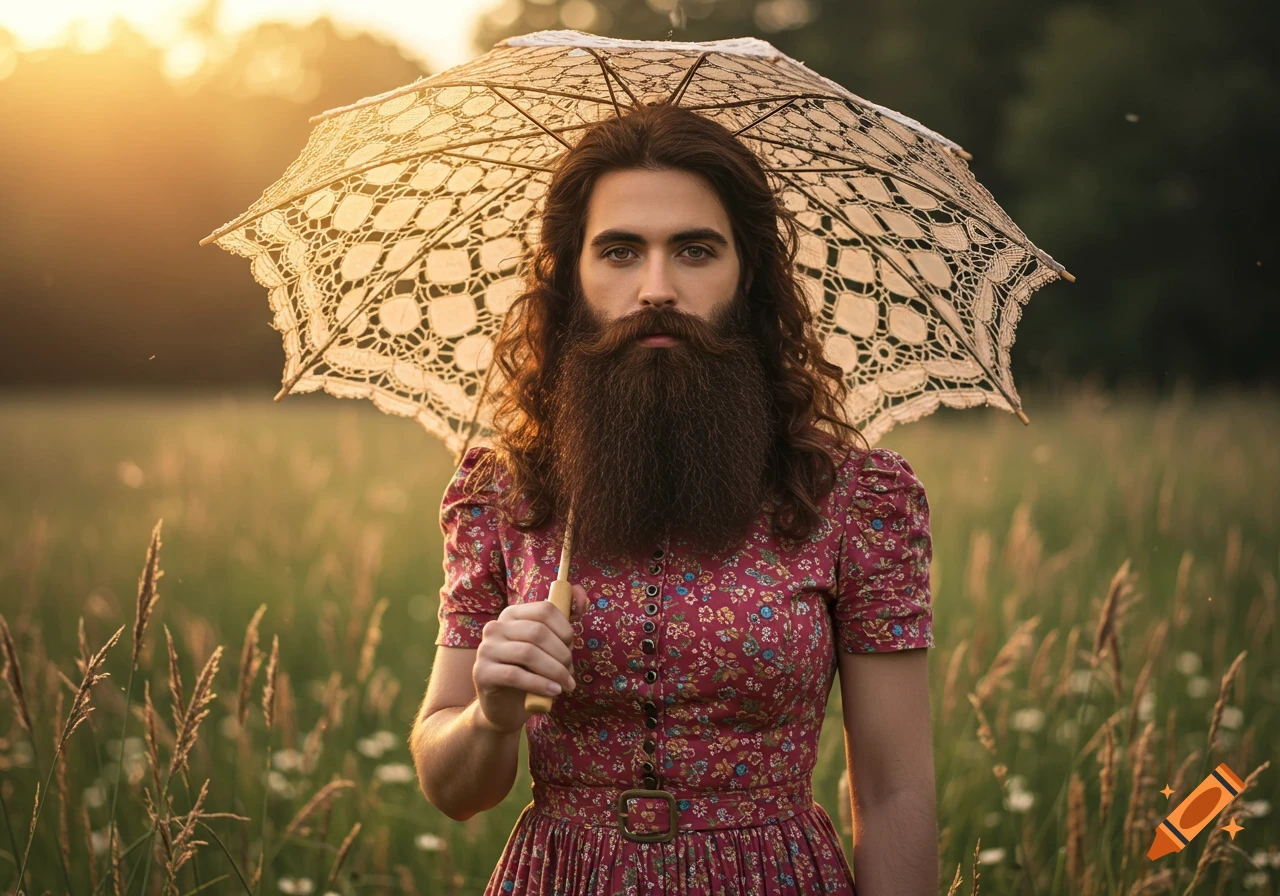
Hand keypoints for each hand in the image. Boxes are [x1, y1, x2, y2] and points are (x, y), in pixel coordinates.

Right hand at [473, 583, 589, 734]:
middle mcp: (496, 627)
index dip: (564, 628)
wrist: (504, 707)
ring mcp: (486, 648)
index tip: (572, 647)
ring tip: (566, 685)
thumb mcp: (548, 649)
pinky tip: (553, 691)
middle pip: (538, 632)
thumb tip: (584, 600)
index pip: (544, 610)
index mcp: (512, 615)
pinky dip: (539, 684)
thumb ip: (564, 625)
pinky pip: (515, 675)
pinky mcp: (482, 672)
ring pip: (528, 653)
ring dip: (554, 671)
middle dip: (561, 654)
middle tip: (570, 674)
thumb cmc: (530, 673)